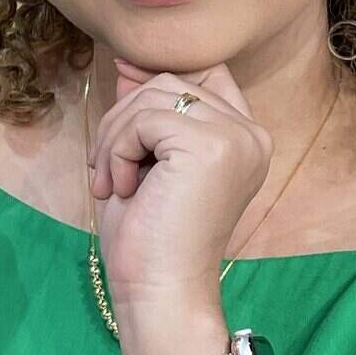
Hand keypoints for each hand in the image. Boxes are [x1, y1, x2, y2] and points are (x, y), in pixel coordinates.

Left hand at [90, 58, 271, 309]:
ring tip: (110, 183)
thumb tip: (128, 63)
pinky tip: (120, 189)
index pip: (205, 73)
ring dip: (114, 136)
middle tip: (104, 168)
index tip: (122, 81)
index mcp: (245, 138)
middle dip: (122, 117)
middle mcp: (251, 134)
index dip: (158, 74)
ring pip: (152, 96)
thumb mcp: (144, 160)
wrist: (160, 291)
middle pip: (170, 82)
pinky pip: (143, 120)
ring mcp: (236, 139)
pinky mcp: (211, 147)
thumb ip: (145, 112)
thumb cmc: (150, 236)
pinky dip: (118, 151)